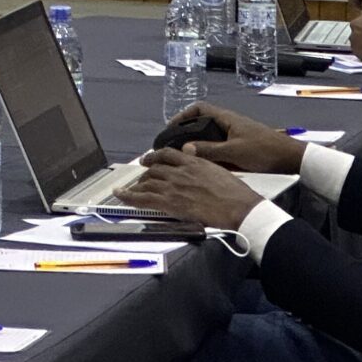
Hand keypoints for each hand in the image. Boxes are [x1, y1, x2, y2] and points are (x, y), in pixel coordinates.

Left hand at [120, 148, 263, 228]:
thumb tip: (192, 155)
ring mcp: (174, 186)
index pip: (167, 153)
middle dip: (146, 173)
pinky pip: (143, 198)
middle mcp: (180, 171)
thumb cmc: (237, 194)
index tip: (150, 159)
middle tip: (142, 177)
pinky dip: (128, 196)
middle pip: (154, 168)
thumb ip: (202, 162)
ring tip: (132, 188)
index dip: (155, 156)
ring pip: (147, 181)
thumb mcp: (219, 169)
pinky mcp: (171, 202)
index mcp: (193, 162)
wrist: (240, 208)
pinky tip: (120, 195)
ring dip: (138, 185)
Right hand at [170, 101, 305, 174]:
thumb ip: (209, 150)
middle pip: (202, 122)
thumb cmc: (263, 150)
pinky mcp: (241, 147)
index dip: (183, 115)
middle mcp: (229, 123)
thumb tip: (185, 149)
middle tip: (175, 145)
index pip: (199, 108)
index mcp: (226, 118)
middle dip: (188, 132)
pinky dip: (210, 153)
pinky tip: (205, 165)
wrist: (290, 159)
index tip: (170, 127)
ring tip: (186, 157)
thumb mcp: (233, 152)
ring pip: (211, 136)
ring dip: (199, 144)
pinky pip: (220, 147)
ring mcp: (236, 135)